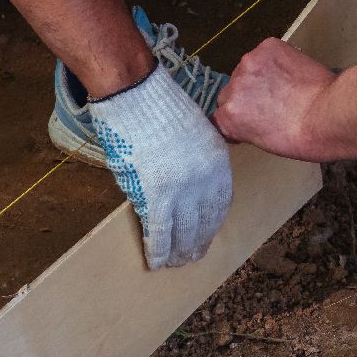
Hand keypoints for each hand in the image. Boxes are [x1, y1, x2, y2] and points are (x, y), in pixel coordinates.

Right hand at [90, 66, 232, 268]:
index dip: (211, 223)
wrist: (136, 93)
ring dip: (180, 252)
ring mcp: (181, 188)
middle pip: (204, 221)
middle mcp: (205, 178)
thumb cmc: (159, 105)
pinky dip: (158, 250)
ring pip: (183, 232)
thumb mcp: (196, 129)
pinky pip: (158, 231)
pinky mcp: (154, 193)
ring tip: (175, 264)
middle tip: (193, 256)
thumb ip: (199, 156)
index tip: (207, 234)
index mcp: (217, 161)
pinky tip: (156, 262)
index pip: (220, 203)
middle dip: (197, 242)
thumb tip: (191, 179)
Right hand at [213, 38, 340, 161]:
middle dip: (247, 95)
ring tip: (285, 86)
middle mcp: (233, 88)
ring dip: (260, 75)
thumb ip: (245, 124)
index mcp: (228, 116)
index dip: (236, 115)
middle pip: (231, 90)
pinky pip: (265, 52)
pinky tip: (292, 71)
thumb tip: (249, 115)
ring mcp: (249, 63)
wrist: (329, 114)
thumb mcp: (263, 141)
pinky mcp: (267, 47)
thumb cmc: (302, 137)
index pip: (218, 115)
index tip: (250, 118)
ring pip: (248, 69)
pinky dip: (275, 59)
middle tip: (271, 103)